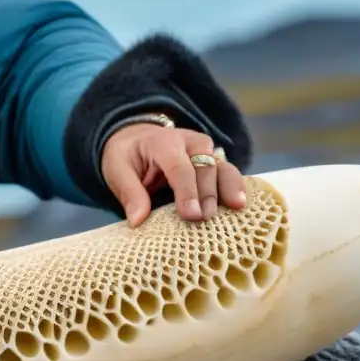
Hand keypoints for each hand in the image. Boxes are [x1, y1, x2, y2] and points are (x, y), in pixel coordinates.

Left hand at [101, 122, 246, 225]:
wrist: (137, 139)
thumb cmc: (127, 156)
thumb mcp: (117, 169)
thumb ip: (129, 193)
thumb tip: (138, 221)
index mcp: (163, 142)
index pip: (179, 166)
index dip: (187, 191)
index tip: (191, 215)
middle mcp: (189, 142)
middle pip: (204, 167)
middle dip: (207, 194)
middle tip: (205, 219)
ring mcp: (206, 150)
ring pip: (223, 167)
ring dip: (229, 188)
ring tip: (236, 207)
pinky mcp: (214, 161)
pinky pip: (229, 173)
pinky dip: (236, 188)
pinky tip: (241, 204)